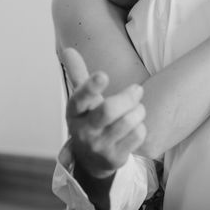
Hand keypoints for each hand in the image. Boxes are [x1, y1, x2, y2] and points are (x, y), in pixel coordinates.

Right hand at [61, 48, 146, 179]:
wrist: (91, 160)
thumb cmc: (89, 120)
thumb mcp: (81, 101)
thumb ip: (77, 74)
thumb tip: (68, 50)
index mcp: (74, 113)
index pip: (79, 99)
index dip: (91, 87)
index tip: (103, 75)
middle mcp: (84, 131)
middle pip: (108, 110)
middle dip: (127, 96)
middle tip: (137, 89)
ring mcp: (99, 146)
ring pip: (127, 122)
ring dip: (138, 110)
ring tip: (138, 108)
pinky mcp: (115, 158)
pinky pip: (137, 135)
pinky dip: (141, 126)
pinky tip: (135, 127)